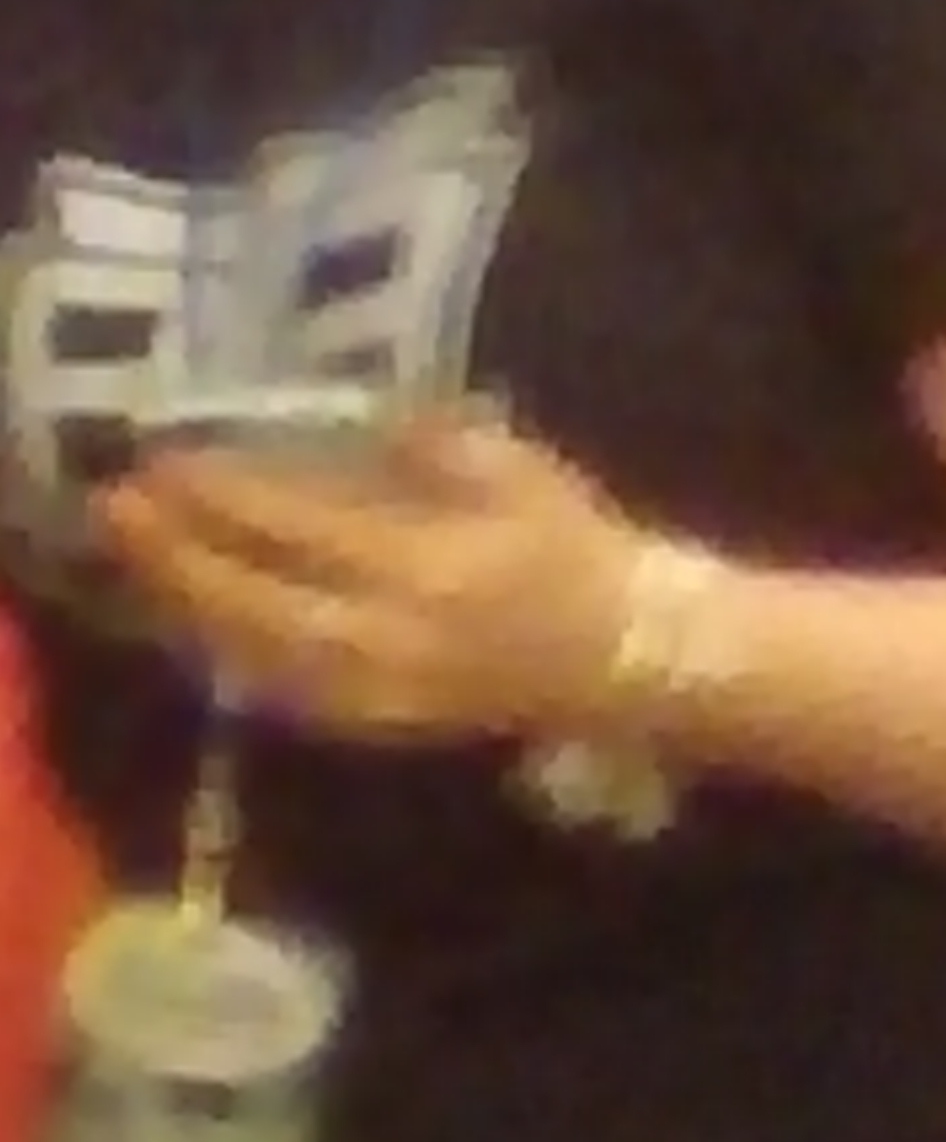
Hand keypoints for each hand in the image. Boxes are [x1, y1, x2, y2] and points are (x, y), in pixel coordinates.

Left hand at [97, 411, 639, 741]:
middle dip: (176, 557)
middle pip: (251, 601)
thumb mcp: (523, 473)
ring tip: (143, 563)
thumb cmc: (580, 551)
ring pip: (253, 655)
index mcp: (428, 568)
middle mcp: (387, 637)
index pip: (298, 529)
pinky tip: (201, 626)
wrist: (631, 652)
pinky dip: (232, 655)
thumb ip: (438, 444)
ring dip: (187, 609)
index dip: (226, 495)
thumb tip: (360, 421)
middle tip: (118, 509)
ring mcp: (378, 690)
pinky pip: (283, 693)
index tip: (169, 459)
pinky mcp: (379, 721)